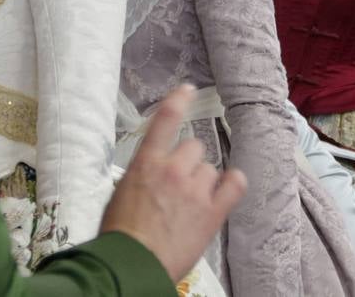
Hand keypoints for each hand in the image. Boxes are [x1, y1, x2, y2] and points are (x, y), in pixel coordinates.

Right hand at [100, 85, 247, 281]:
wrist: (132, 265)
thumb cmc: (119, 234)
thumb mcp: (119, 194)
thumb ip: (141, 176)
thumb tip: (151, 175)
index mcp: (146, 163)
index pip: (165, 120)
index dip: (178, 101)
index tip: (187, 89)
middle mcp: (173, 170)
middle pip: (193, 147)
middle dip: (187, 161)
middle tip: (178, 183)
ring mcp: (196, 190)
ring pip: (209, 168)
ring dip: (203, 179)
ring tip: (192, 201)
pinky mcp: (212, 212)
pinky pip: (234, 184)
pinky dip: (233, 183)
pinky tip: (229, 186)